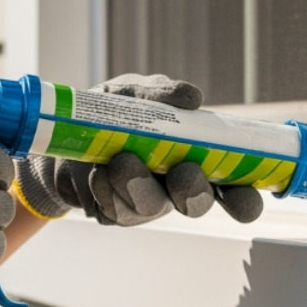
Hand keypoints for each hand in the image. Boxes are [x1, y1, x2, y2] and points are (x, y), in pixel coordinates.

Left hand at [14, 74, 263, 225]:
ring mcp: (146, 202)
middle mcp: (176, 185)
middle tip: (181, 171)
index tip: (244, 198)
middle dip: (193, 190)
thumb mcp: (135, 93)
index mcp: (196, 156)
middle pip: (198, 204)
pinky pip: (116, 212)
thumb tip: (192, 98)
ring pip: (153, 208)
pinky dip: (107, 189)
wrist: (62, 135)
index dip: (245, 198)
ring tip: (119, 160)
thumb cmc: (111, 112)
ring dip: (138, 184)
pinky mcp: (115, 213)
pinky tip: (97, 172)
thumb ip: (162, 93)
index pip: (233, 186)